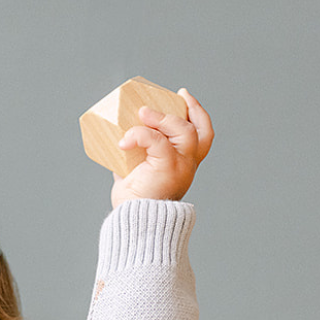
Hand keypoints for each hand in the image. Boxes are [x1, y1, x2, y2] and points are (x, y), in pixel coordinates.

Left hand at [110, 90, 213, 206]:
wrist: (136, 223)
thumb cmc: (135, 204)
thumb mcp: (135, 174)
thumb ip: (133, 158)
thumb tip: (115, 144)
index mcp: (184, 165)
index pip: (203, 136)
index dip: (197, 113)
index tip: (183, 97)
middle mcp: (188, 166)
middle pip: (198, 131)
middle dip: (184, 110)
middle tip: (166, 100)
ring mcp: (181, 167)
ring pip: (184, 132)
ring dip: (163, 119)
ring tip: (142, 113)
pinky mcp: (167, 168)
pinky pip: (157, 142)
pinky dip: (140, 135)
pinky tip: (124, 141)